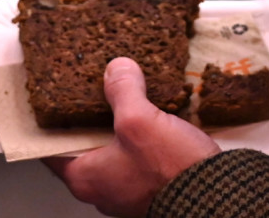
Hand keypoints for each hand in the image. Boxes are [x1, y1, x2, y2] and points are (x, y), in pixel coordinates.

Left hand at [43, 58, 220, 216]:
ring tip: (125, 96)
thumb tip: (116, 69)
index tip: (51, 99)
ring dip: (118, 124)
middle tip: (92, 88)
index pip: (50, 147)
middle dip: (89, 116)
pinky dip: (140, 136)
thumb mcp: (140, 120)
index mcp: (84, 177)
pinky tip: (151, 115)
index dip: (50, 120)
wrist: (218, 199)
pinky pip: (137, 155)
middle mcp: (102, 188)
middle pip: (83, 144)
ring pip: (113, 148)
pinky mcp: (152, 186)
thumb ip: (122, 90)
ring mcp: (128, 189)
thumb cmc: (172, 174)